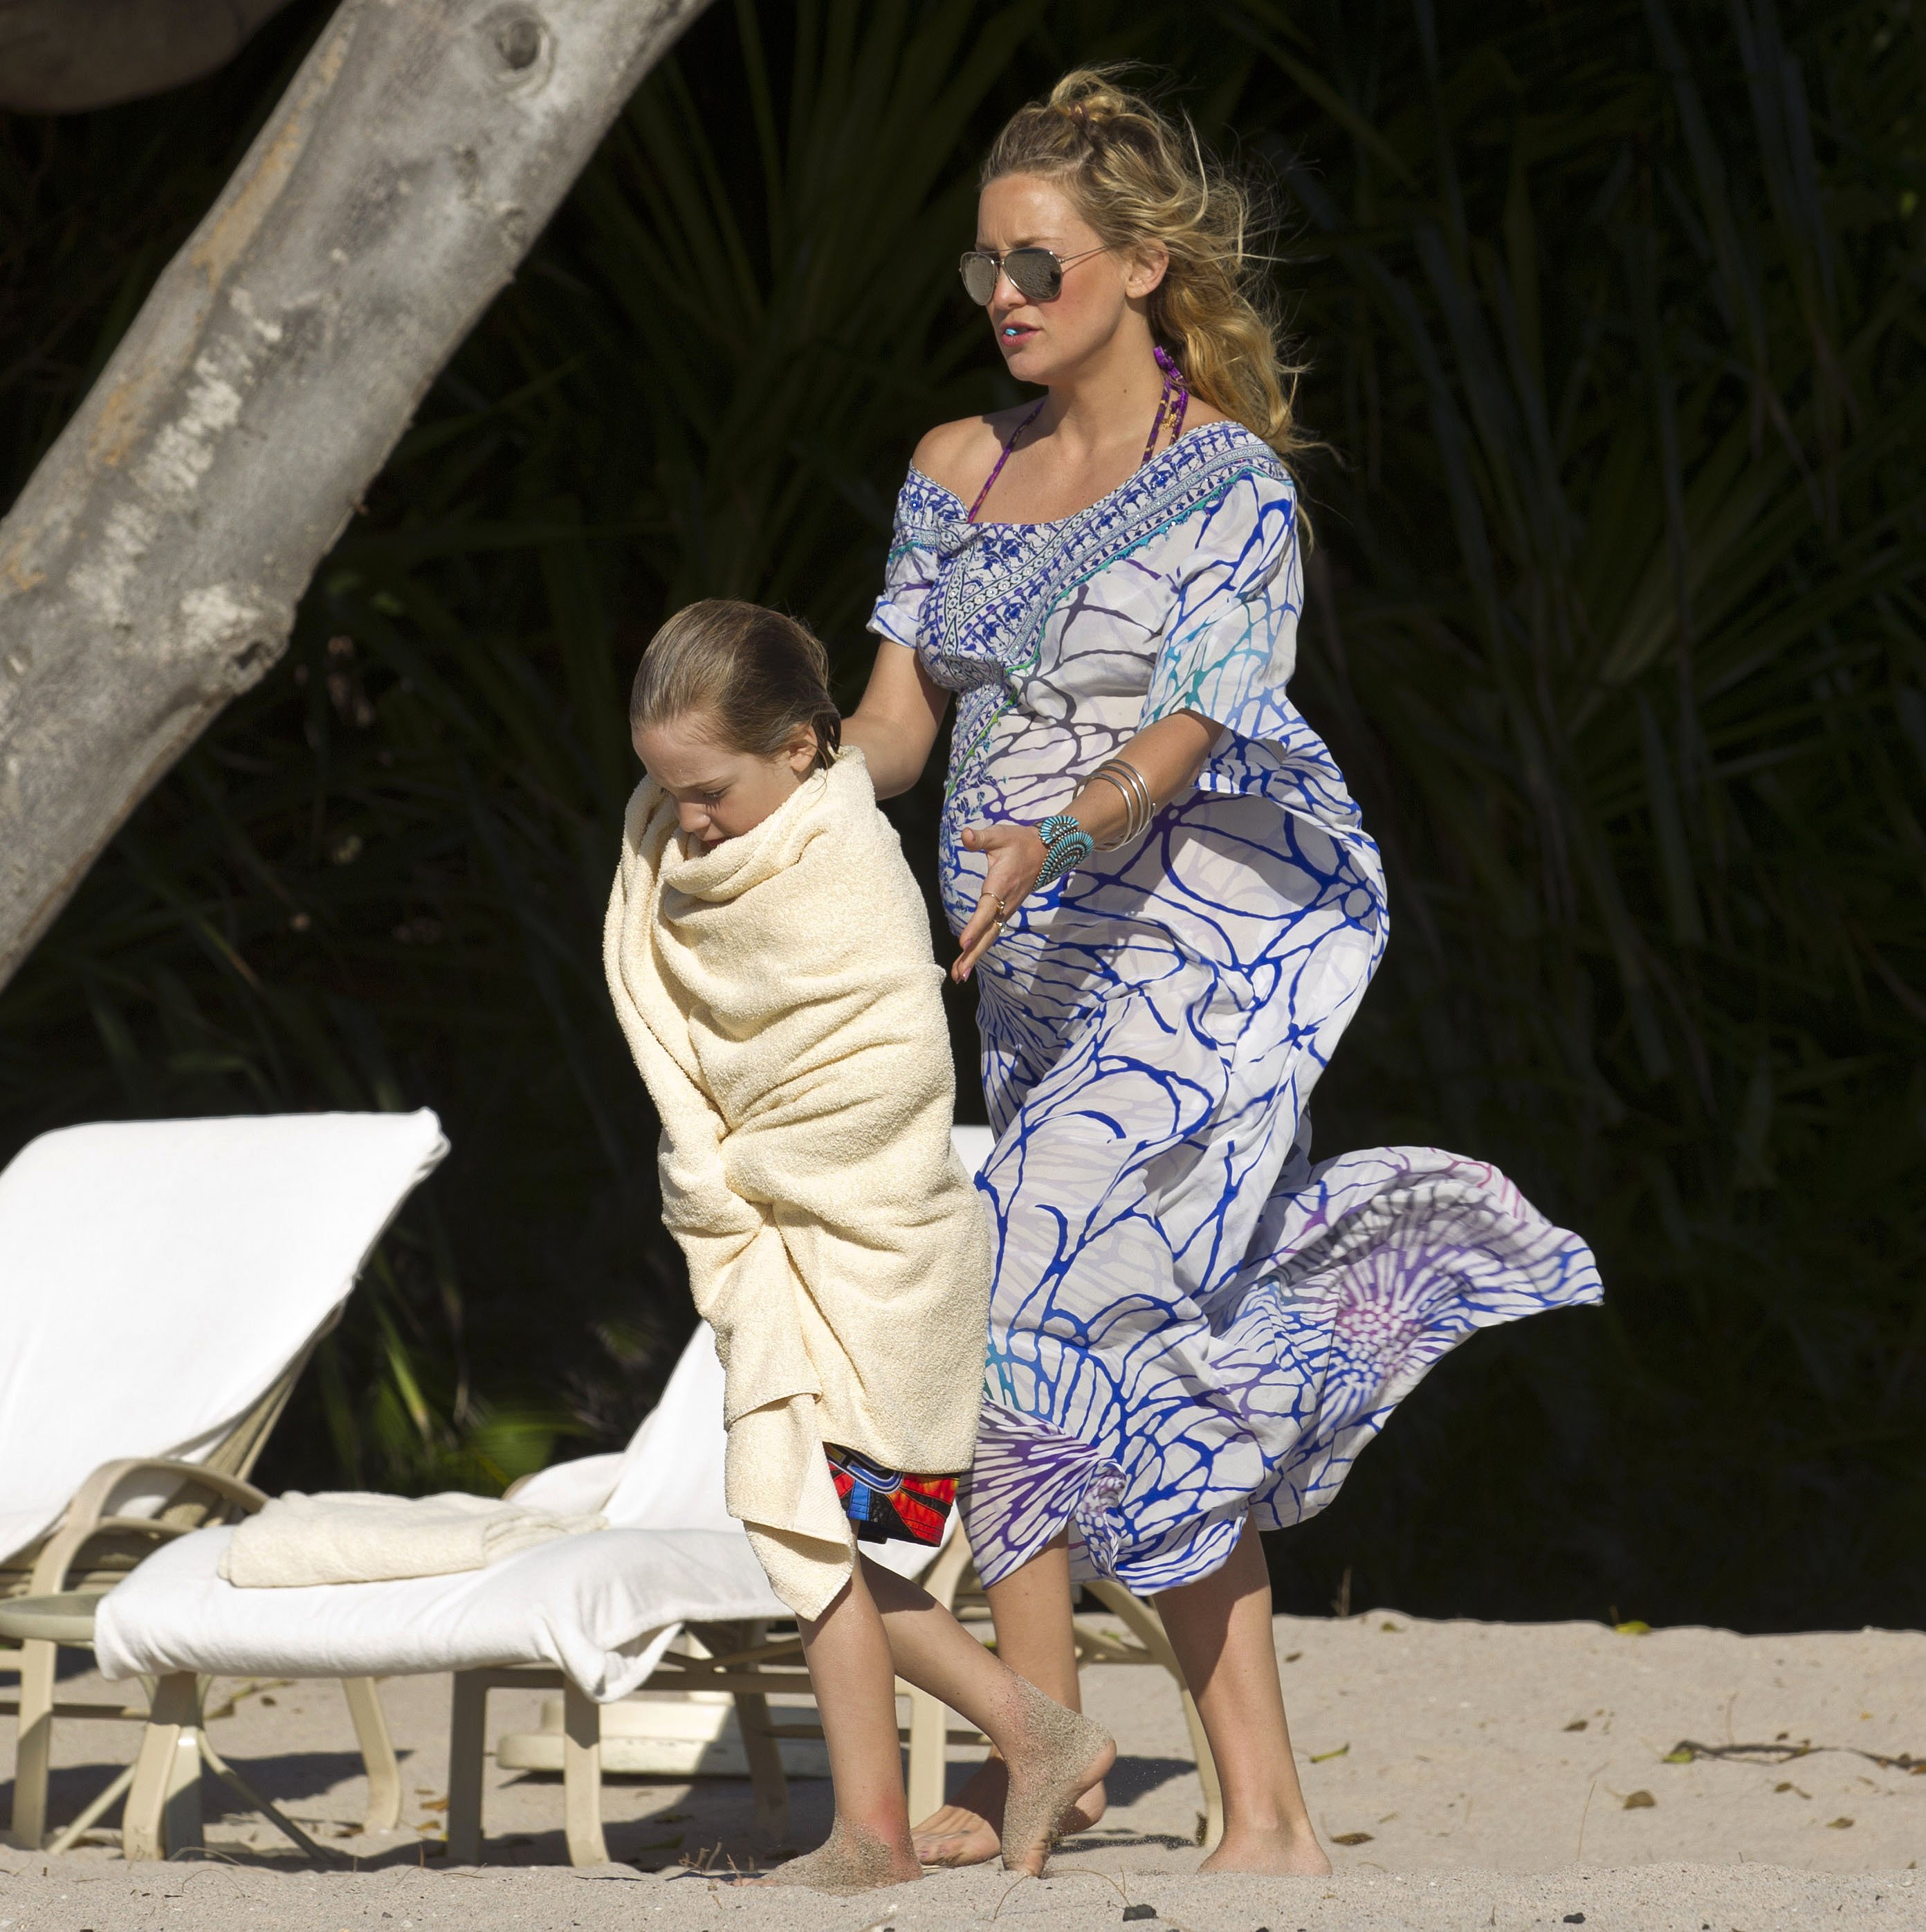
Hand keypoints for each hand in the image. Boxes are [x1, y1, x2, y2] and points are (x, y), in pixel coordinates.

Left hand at [951, 822, 1045, 982]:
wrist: (1047, 851)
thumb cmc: (1020, 842)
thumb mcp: (1000, 835)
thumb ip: (981, 838)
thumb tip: (966, 835)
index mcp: (1001, 884)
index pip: (986, 909)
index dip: (974, 927)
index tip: (962, 943)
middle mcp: (1006, 902)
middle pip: (988, 933)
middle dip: (973, 954)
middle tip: (959, 974)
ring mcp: (1008, 909)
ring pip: (990, 937)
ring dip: (975, 956)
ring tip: (959, 976)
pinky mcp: (1007, 912)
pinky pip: (992, 933)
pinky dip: (980, 948)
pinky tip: (968, 960)